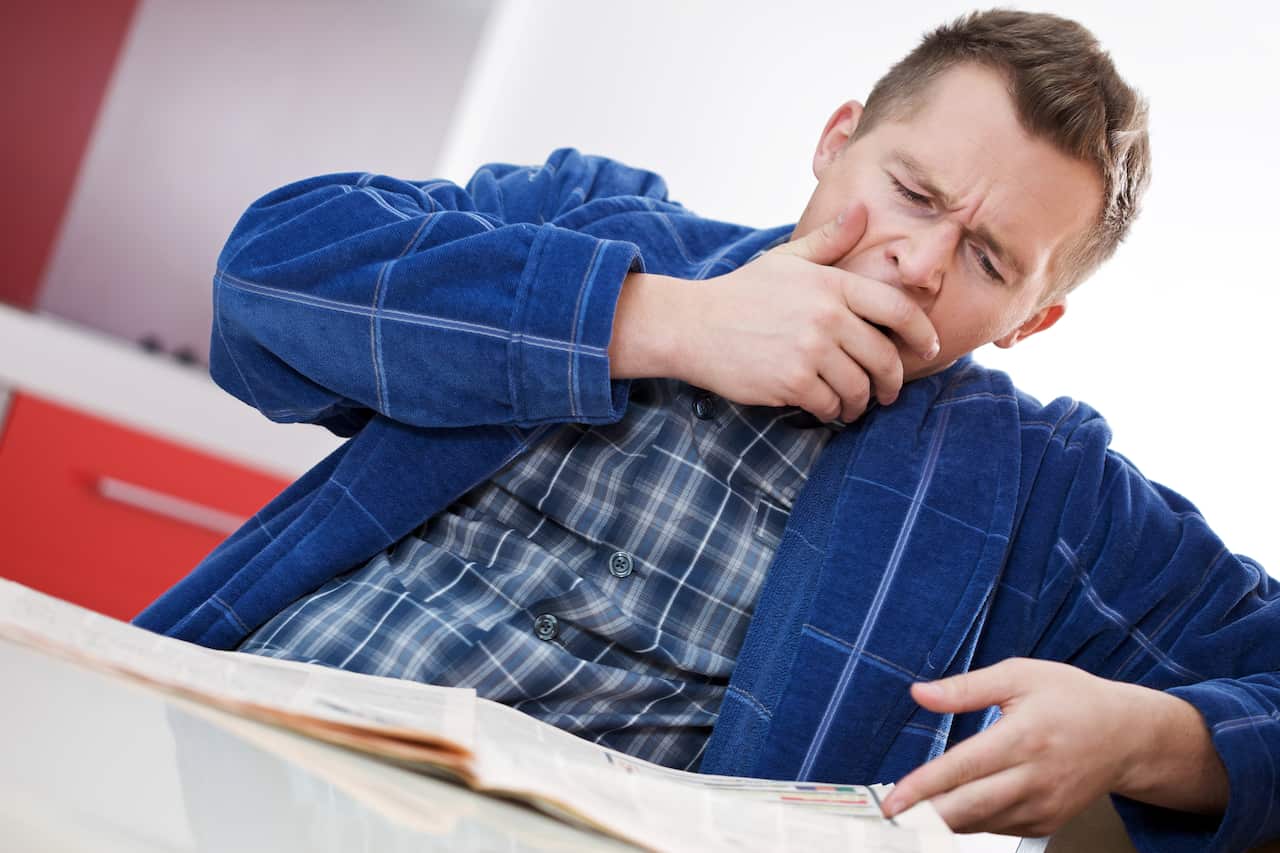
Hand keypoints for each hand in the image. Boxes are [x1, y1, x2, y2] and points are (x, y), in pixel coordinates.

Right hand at [610, 205, 938, 422]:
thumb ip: (829, 240)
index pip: (898, 309)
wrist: (692, 325)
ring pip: (858, 388)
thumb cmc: (741, 293)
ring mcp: (810, 350)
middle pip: (883, 357)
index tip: (928, 348)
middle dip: (892, 381)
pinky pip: (829, 405)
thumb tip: (861, 210)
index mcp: (832, 284)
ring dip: (859, 402)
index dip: (922, 333)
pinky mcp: (792, 382)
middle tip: (888, 392)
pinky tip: (823, 408)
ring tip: (851, 404)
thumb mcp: (786, 260)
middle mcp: (827, 316)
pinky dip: (830, 412)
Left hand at [878, 658, 1225, 836]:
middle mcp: (1034, 778)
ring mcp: (1043, 806)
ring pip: (980, 823)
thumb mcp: (1019, 676)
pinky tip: (953, 808)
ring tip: (911, 812)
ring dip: (942, 820)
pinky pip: (997, 827)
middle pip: (969, 808)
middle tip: (891, 817)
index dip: (923, 788)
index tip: (893, 800)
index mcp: (1024, 738)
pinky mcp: (1046, 821)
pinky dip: (970, 821)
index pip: (963, 769)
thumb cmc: (1072, 699)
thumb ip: (966, 687)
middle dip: (924, 816)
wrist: (1126, 736)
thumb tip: (920, 693)